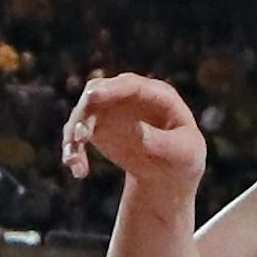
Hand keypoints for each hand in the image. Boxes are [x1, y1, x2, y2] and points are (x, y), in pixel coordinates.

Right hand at [61, 73, 205, 185]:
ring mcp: (111, 109)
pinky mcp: (97, 127)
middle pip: (99, 92)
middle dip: (85, 110)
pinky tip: (79, 171)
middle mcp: (129, 96)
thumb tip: (138, 130)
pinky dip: (73, 151)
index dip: (110, 89)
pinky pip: (77, 135)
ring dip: (74, 135)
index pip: (131, 85)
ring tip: (74, 161)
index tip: (91, 96)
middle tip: (80, 136)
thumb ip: (162, 141)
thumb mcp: (182, 153)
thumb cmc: (182, 156)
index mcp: (158, 95)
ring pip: (83, 113)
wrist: (169, 170)